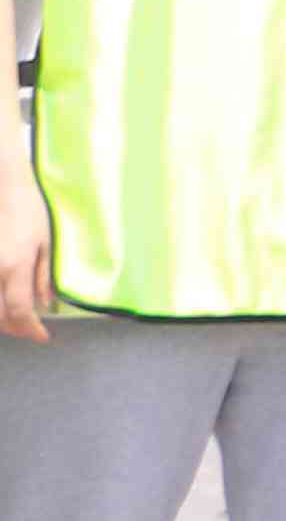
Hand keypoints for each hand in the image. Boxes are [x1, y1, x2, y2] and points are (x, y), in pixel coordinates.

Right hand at [0, 164, 47, 342]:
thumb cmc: (27, 208)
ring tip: (12, 317)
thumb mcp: (45, 241)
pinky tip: (0, 302)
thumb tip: (45, 304)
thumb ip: (43, 276)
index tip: (42, 336)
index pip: (20, 312)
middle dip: (13, 328)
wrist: (1, 183)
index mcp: (14, 266)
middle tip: (27, 328)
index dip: (31, 329)